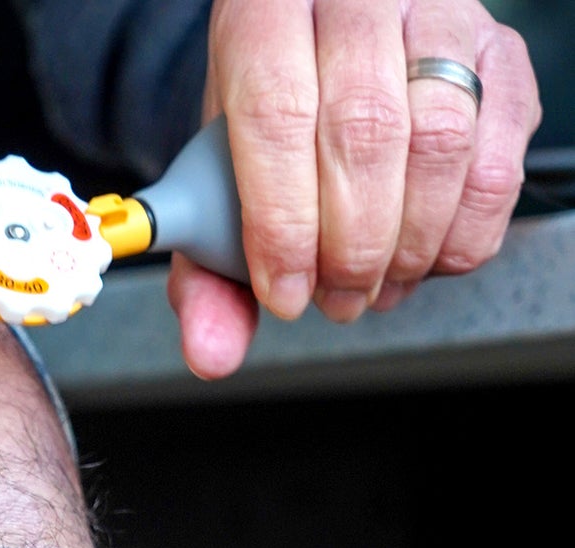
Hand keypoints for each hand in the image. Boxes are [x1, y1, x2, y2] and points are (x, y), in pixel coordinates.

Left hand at [171, 0, 542, 377]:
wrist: (320, 42)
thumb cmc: (269, 109)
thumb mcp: (216, 176)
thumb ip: (207, 270)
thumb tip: (212, 353)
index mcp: (265, 13)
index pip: (278, 116)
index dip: (284, 222)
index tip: (286, 292)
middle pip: (364, 131)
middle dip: (350, 246)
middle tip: (336, 298)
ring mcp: (439, 15)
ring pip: (441, 139)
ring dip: (409, 243)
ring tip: (375, 285)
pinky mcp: (501, 51)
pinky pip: (498, 154)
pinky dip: (465, 230)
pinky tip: (425, 255)